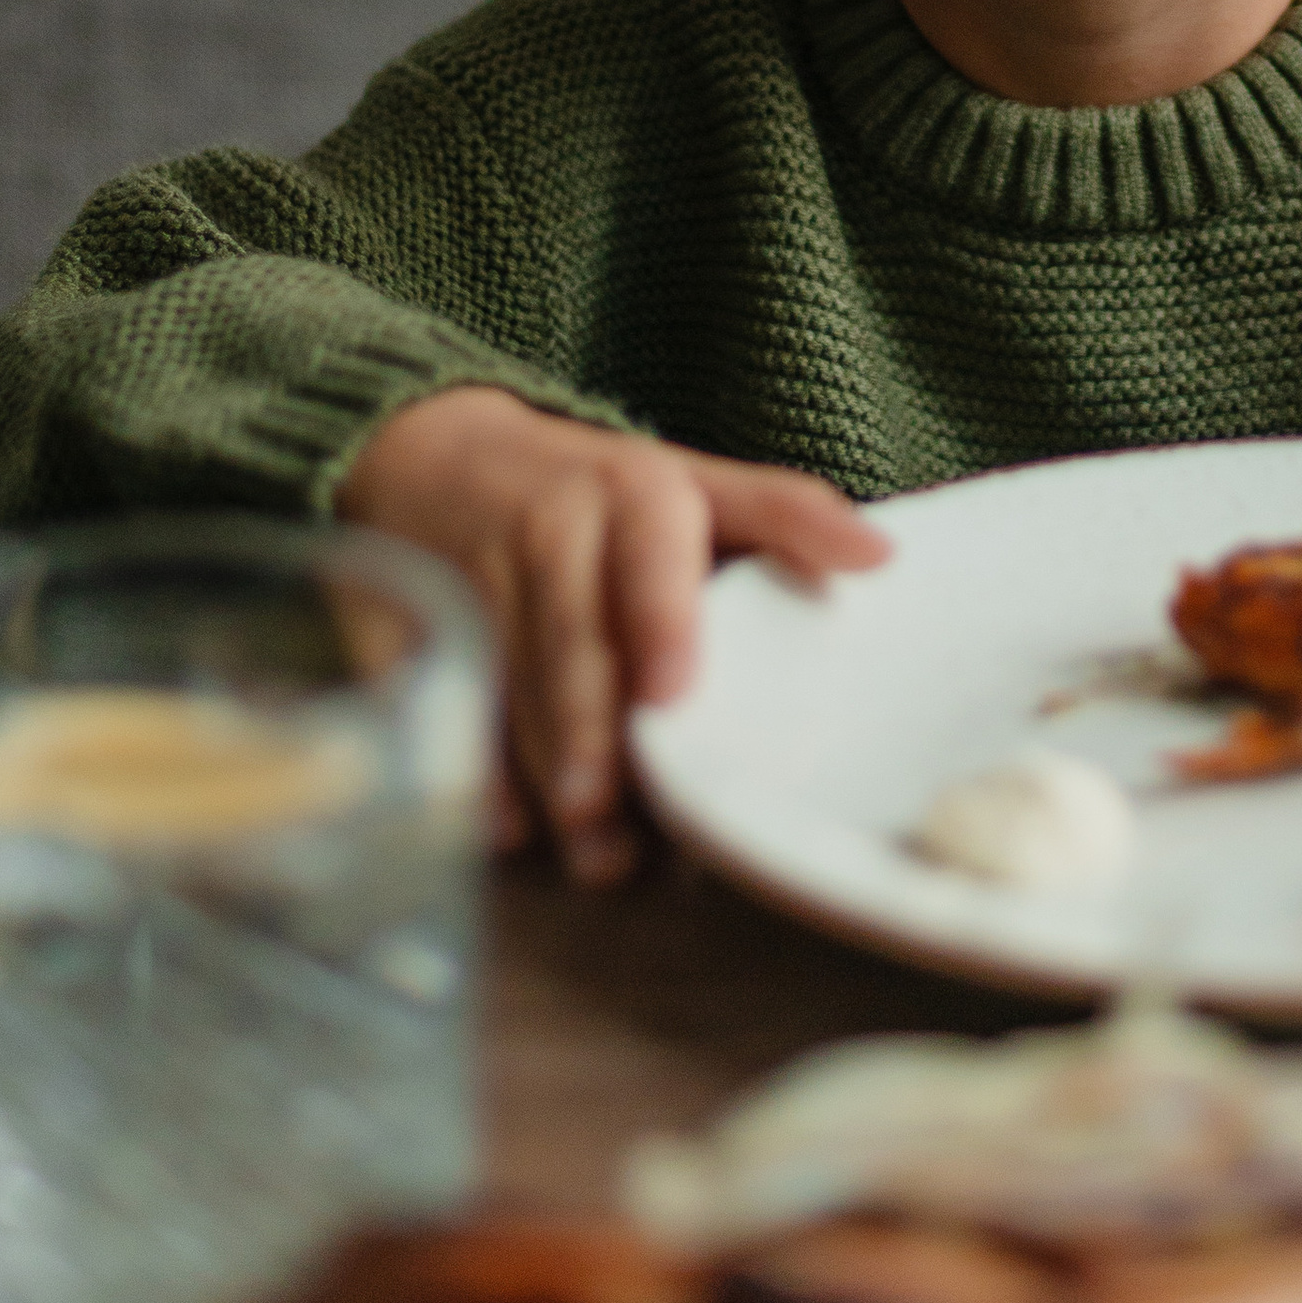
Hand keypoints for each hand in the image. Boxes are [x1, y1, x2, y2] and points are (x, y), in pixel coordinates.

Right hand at [338, 388, 888, 883]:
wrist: (442, 454)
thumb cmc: (598, 491)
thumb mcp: (692, 482)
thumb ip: (782, 517)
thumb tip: (884, 555)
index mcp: (630, 490)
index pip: (648, 553)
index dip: (659, 618)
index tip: (672, 692)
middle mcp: (551, 528)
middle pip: (571, 637)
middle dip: (589, 730)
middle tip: (610, 816)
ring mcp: (476, 576)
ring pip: (510, 680)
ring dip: (544, 767)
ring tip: (587, 848)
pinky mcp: (417, 621)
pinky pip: (444, 697)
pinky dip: (473, 763)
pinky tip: (507, 826)